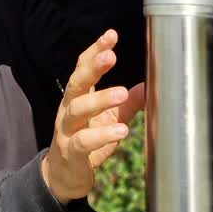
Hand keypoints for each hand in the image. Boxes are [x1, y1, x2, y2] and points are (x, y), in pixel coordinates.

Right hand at [42, 30, 144, 203]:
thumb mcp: (109, 119)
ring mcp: (66, 130)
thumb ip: (127, 104)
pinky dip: (102, 135)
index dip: (95, 51)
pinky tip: (121, 130)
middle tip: (111, 56)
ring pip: (78, 109)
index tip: (111, 35)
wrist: (64, 176)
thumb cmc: (87, 141)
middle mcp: (68, 109)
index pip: (82, 67)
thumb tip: (148, 86)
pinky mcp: (70, 152)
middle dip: (92, 67)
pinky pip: (83, 142)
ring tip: (123, 92)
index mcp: (78, 97)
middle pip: (76, 83)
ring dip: (100, 99)